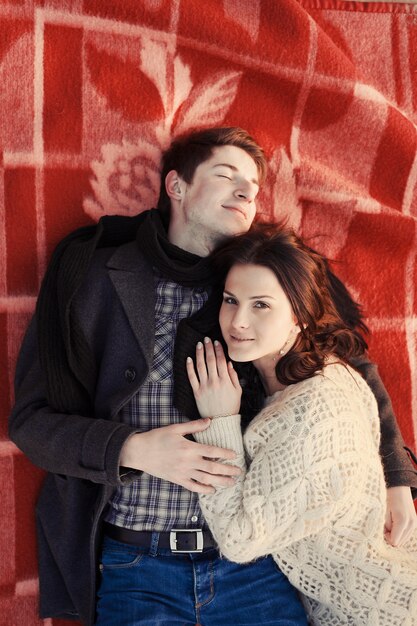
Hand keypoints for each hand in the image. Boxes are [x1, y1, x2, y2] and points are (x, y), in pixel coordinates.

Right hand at [119, 418, 240, 493]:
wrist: (140, 452)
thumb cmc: (157, 437)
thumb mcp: (176, 428)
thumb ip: (194, 426)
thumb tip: (210, 421)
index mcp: (189, 448)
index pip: (212, 452)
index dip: (225, 454)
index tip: (235, 455)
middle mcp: (188, 462)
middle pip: (212, 469)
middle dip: (227, 471)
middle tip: (239, 472)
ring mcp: (183, 473)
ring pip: (205, 480)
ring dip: (220, 482)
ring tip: (231, 483)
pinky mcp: (177, 480)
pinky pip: (193, 487)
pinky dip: (204, 490)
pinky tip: (213, 490)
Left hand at [186, 337, 241, 417]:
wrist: (220, 421)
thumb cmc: (231, 406)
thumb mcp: (238, 391)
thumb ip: (233, 377)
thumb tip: (229, 364)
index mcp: (225, 380)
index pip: (221, 361)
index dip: (218, 350)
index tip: (216, 342)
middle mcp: (214, 381)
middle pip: (210, 361)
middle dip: (208, 348)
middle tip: (206, 339)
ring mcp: (204, 386)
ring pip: (200, 366)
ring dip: (199, 354)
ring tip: (199, 345)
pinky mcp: (196, 392)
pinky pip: (192, 377)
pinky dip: (190, 367)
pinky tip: (189, 359)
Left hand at [384, 486, 416, 545]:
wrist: (399, 489)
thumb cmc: (390, 499)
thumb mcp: (385, 512)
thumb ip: (387, 526)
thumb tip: (388, 535)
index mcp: (402, 521)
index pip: (395, 541)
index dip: (387, 537)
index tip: (383, 528)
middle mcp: (410, 524)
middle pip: (400, 542)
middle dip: (392, 536)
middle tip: (386, 526)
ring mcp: (414, 524)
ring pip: (404, 540)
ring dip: (396, 534)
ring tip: (391, 523)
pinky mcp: (414, 522)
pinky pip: (407, 534)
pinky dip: (401, 532)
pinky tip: (396, 523)